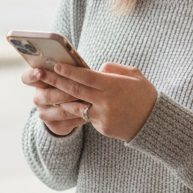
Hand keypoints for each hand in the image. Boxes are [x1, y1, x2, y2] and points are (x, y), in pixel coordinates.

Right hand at [21, 65, 85, 137]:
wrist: (70, 107)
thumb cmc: (70, 83)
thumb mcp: (67, 75)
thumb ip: (70, 70)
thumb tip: (88, 66)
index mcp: (37, 81)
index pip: (27, 77)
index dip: (32, 75)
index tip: (39, 71)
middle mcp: (38, 98)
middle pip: (47, 95)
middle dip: (64, 91)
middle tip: (78, 88)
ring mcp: (44, 113)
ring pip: (60, 110)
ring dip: (75, 106)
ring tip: (89, 101)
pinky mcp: (54, 125)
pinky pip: (68, 121)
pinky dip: (79, 116)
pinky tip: (89, 111)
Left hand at [34, 61, 157, 142]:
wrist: (154, 124)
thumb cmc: (145, 95)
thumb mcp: (134, 75)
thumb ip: (113, 69)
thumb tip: (96, 70)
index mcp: (113, 86)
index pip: (86, 77)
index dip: (69, 71)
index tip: (54, 64)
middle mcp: (105, 102)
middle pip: (74, 90)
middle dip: (54, 81)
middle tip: (38, 73)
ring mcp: (102, 117)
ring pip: (76, 105)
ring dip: (60, 97)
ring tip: (46, 89)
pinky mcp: (102, 128)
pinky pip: (86, 116)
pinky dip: (79, 108)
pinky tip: (68, 102)